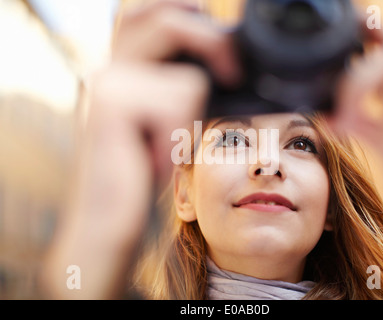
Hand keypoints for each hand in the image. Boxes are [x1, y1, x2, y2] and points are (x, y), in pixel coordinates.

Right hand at [42, 1, 239, 298]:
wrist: (109, 218)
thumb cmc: (142, 172)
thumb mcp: (165, 121)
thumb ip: (178, 83)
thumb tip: (224, 54)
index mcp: (118, 69)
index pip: (144, 12)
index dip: (178, 8)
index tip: (210, 24)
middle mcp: (107, 68)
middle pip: (166, 21)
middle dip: (210, 42)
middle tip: (234, 74)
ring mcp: (107, 83)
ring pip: (188, 79)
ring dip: (189, 119)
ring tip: (164, 147)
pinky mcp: (112, 105)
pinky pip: (180, 106)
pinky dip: (179, 138)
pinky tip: (153, 160)